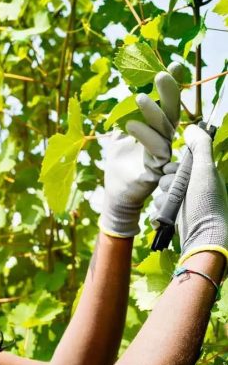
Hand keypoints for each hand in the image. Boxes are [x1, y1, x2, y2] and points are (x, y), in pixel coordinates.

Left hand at [99, 64, 180, 237]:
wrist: (115, 192)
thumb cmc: (118, 163)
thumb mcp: (117, 135)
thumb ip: (123, 116)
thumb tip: (124, 95)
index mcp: (157, 130)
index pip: (167, 105)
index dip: (172, 87)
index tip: (174, 64)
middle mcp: (164, 140)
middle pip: (172, 113)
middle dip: (170, 93)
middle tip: (162, 74)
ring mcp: (163, 155)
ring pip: (165, 130)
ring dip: (153, 112)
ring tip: (139, 97)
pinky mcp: (158, 170)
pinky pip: (156, 150)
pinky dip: (144, 135)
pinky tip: (130, 125)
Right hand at [153, 124, 227, 264]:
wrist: (202, 236)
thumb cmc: (206, 203)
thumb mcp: (205, 170)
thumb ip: (200, 147)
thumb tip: (192, 127)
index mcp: (201, 176)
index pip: (179, 163)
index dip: (173, 167)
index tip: (174, 172)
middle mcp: (192, 188)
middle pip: (166, 178)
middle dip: (167, 184)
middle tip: (174, 191)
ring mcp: (183, 204)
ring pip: (161, 194)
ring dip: (163, 200)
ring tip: (172, 207)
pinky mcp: (174, 217)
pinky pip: (158, 209)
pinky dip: (160, 213)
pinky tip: (166, 217)